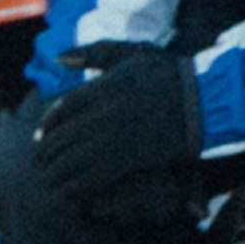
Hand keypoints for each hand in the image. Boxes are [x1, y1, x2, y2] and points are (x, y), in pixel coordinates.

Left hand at [31, 41, 200, 191]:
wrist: (202, 102)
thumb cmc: (169, 74)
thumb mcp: (132, 54)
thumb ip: (94, 53)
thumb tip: (57, 57)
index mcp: (100, 88)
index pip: (59, 110)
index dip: (47, 125)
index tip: (42, 136)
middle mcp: (100, 114)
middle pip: (58, 139)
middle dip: (45, 153)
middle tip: (42, 161)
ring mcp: (111, 139)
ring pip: (67, 162)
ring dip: (55, 173)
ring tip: (52, 178)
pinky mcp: (124, 161)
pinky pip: (86, 180)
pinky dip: (73, 188)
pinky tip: (71, 190)